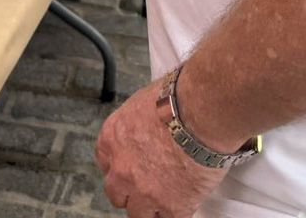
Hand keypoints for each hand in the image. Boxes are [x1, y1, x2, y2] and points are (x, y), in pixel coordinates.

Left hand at [96, 78, 226, 216]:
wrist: (199, 114)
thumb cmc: (176, 99)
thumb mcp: (142, 102)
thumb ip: (137, 123)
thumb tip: (146, 125)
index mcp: (111, 140)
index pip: (106, 164)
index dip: (121, 167)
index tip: (132, 168)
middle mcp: (121, 169)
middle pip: (117, 193)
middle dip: (131, 191)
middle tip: (148, 185)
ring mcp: (143, 192)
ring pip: (139, 214)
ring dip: (151, 207)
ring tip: (166, 198)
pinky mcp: (170, 206)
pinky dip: (176, 212)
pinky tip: (184, 202)